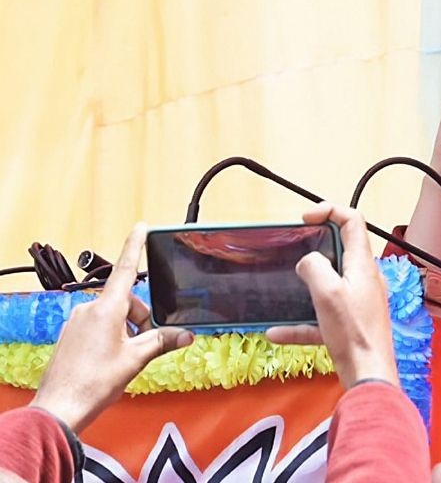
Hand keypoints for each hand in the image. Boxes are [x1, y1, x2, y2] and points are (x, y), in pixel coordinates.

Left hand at [30, 224, 193, 433]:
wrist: (60, 409)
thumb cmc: (93, 384)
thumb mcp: (136, 359)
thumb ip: (162, 341)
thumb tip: (185, 335)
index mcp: (106, 309)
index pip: (126, 269)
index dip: (135, 246)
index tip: (140, 228)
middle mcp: (89, 310)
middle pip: (127, 301)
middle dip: (142, 319)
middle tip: (145, 345)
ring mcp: (77, 322)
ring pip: (113, 315)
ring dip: (127, 330)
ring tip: (126, 358)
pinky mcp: (71, 335)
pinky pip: (99, 326)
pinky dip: (112, 337)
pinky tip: (111, 360)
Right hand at [266, 203, 397, 389]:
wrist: (369, 376)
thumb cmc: (353, 333)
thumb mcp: (327, 292)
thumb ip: (314, 267)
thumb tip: (308, 261)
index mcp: (362, 264)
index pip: (353, 221)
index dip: (330, 211)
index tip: (306, 218)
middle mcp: (364, 279)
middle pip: (341, 250)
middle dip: (316, 247)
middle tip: (294, 249)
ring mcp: (359, 302)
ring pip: (330, 283)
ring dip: (308, 285)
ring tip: (287, 285)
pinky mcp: (351, 324)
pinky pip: (323, 316)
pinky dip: (302, 322)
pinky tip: (278, 332)